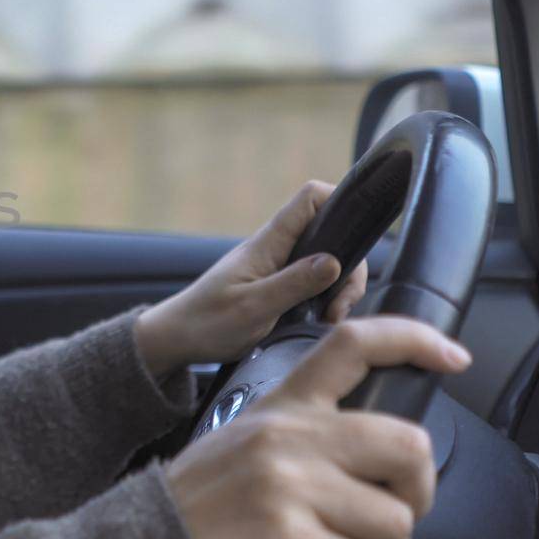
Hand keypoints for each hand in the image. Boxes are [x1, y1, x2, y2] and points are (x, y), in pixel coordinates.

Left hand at [134, 180, 368, 375]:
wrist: (178, 340)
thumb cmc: (206, 323)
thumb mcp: (253, 307)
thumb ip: (293, 284)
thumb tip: (334, 261)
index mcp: (267, 244)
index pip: (310, 199)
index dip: (340, 201)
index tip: (360, 235)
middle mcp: (276, 249)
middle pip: (331, 233)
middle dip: (349, 266)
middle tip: (339, 306)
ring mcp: (278, 266)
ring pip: (328, 260)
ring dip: (340, 287)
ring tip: (330, 317)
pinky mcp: (279, 285)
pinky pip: (316, 281)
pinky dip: (327, 299)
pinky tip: (322, 320)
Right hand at [164, 317, 471, 538]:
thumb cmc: (202, 503)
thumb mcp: (244, 440)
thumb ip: (304, 434)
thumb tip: (378, 458)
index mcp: (282, 406)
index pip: (352, 347)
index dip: (414, 341)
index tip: (452, 358)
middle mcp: (288, 438)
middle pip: (408, 446)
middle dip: (418, 495)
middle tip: (394, 517)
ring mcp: (288, 488)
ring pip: (395, 523)